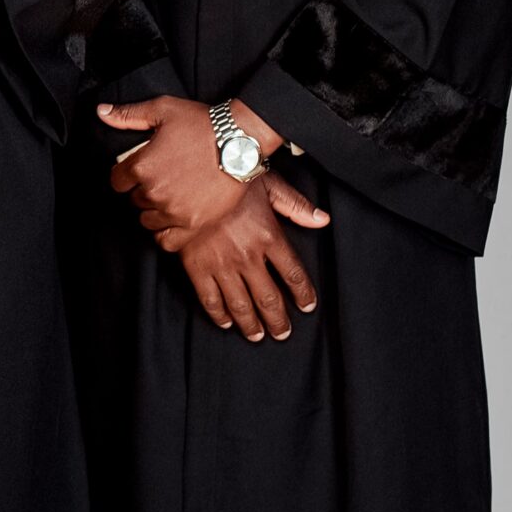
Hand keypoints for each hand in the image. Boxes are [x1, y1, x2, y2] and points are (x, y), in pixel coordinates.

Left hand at [100, 96, 321, 237]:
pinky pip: (167, 241)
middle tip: (161, 179)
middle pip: (134, 200)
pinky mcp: (194, 224)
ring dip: (154, 211)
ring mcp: (174, 211)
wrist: (240, 141)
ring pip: (148, 220)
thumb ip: (128, 115)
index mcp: (142, 166)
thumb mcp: (162, 110)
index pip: (117, 181)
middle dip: (143, 190)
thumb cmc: (202, 123)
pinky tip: (172, 221)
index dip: (125, 176)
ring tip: (169, 197)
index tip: (138, 171)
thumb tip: (102, 112)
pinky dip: (166, 233)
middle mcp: (154, 192)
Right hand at [171, 178, 320, 342]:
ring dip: (251, 324)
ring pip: (241, 304)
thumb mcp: (269, 185)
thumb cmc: (230, 175)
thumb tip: (323, 220)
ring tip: (257, 335)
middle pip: (269, 298)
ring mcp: (221, 263)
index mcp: (269, 236)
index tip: (306, 306)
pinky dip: (218, 314)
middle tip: (282, 333)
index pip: (294, 275)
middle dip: (278, 320)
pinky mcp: (196, 265)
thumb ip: (296, 206)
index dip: (303, 294)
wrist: (189, 175)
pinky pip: (209, 298)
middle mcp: (248, 255)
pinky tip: (225, 322)